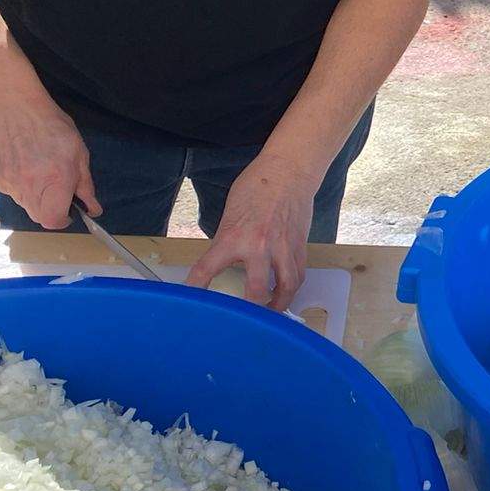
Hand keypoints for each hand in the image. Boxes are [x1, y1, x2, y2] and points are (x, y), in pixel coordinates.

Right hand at [0, 88, 96, 228]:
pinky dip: (19, 183)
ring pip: (24, 203)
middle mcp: (28, 184)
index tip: (68, 212)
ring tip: (38, 167)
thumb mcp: (79, 152)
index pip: (53, 220)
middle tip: (56, 188)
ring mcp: (7, 181)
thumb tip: (93, 208)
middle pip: (38, 216)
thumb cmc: (49, 124)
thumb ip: (85, 185)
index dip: (62, 220)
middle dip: (50, 208)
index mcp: (55, 179)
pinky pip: (10, 190)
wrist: (11, 105)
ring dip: (35, 195)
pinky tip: (22, 162)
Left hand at [187, 152, 315, 310]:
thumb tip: (224, 259)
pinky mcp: (300, 246)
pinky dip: (291, 286)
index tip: (189, 300)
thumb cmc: (258, 186)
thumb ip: (228, 239)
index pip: (207, 269)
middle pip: (255, 291)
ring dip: (278, 304)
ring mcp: (283, 248)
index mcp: (235, 237)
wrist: (289, 172)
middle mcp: (260, 247)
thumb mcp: (231, 213)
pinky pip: (298, 274)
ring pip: (285, 287)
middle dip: (248, 309)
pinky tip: (285, 291)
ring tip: (270, 312)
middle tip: (241, 319)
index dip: (195, 287)